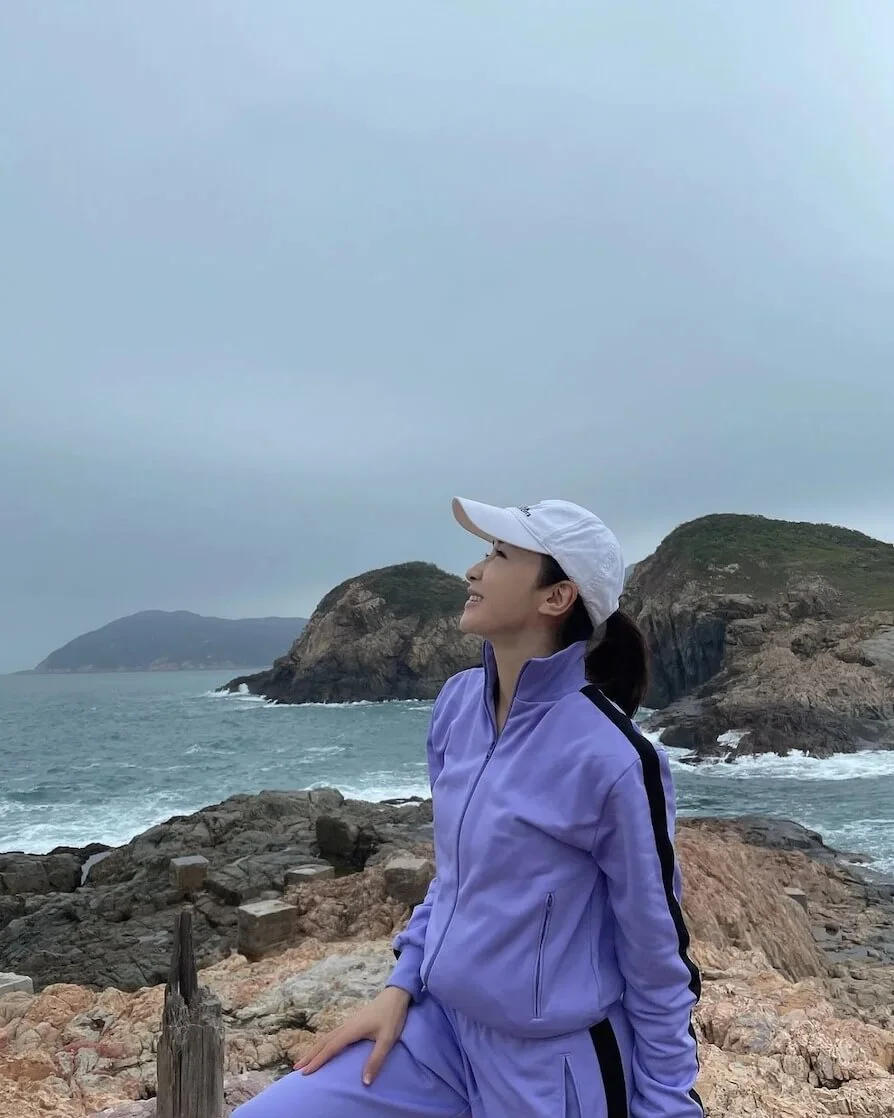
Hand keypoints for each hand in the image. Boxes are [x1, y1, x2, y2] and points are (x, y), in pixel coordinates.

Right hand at [294, 985, 411, 1085]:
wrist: (395, 996)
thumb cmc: (392, 1017)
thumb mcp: (388, 1040)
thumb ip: (376, 1060)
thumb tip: (365, 1082)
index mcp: (351, 1030)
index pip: (331, 1048)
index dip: (318, 1061)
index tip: (305, 1072)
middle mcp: (346, 1026)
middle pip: (323, 1042)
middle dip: (310, 1055)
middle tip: (296, 1068)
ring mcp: (348, 1023)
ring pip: (326, 1037)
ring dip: (314, 1049)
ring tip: (303, 1060)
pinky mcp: (351, 1023)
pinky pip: (331, 1035)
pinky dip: (322, 1043)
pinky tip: (322, 1048)